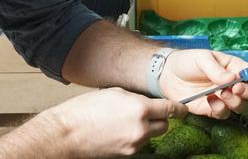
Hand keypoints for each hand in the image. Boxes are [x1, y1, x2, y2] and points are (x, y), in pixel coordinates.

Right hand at [46, 87, 187, 157]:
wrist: (64, 135)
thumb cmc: (85, 110)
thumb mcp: (115, 93)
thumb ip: (137, 98)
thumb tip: (150, 101)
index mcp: (140, 109)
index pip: (170, 109)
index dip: (179, 108)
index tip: (183, 108)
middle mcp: (141, 129)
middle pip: (164, 126)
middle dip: (161, 119)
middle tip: (150, 113)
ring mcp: (133, 144)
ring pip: (151, 136)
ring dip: (146, 129)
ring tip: (127, 121)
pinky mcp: (125, 155)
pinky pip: (138, 144)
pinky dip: (134, 138)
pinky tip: (119, 131)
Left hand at [160, 50, 247, 118]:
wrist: (166, 74)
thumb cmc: (187, 61)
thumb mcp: (202, 58)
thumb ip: (217, 69)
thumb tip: (232, 78)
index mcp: (234, 67)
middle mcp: (232, 84)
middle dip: (247, 92)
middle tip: (235, 88)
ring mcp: (223, 97)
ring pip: (241, 106)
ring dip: (235, 102)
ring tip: (221, 93)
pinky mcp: (212, 109)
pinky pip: (223, 114)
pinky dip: (219, 109)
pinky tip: (210, 100)